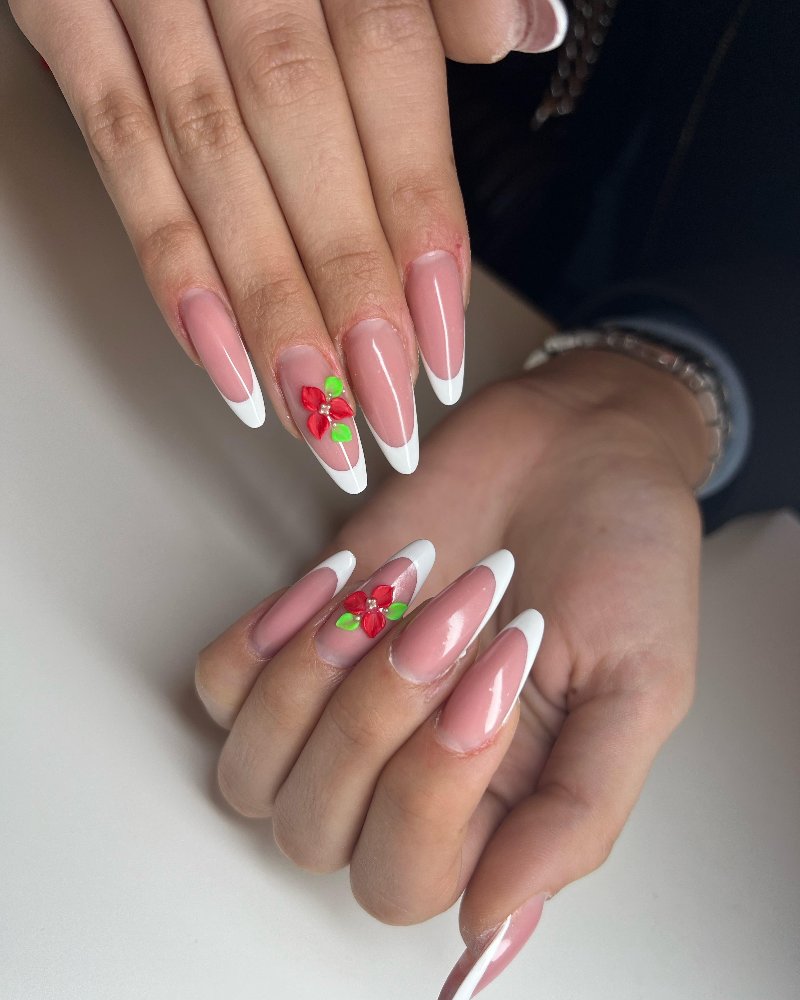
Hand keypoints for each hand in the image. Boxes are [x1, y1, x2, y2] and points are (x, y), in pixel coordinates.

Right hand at [11, 0, 565, 491]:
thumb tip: (519, 33)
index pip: (392, 86)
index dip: (419, 222)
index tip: (441, 340)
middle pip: (306, 145)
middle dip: (349, 295)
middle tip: (384, 412)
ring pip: (214, 166)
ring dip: (268, 307)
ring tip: (313, 415)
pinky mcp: (62, 6)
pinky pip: (115, 148)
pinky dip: (167, 259)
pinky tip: (216, 355)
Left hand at [195, 347, 706, 999]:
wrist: (579, 442)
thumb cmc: (624, 559)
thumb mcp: (640, 689)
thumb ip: (578, 814)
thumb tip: (489, 927)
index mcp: (490, 814)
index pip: (405, 883)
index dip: (431, 792)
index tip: (502, 666)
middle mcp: (402, 775)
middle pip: (316, 835)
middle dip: (375, 721)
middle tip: (458, 612)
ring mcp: (341, 706)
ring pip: (252, 773)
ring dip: (313, 683)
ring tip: (405, 585)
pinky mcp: (303, 633)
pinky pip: (220, 686)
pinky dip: (262, 640)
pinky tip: (340, 579)